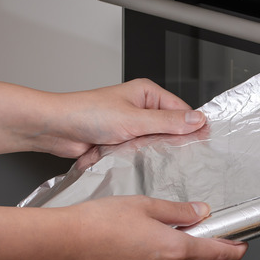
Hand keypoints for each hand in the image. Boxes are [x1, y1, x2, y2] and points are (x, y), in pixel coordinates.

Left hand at [36, 78, 206, 157]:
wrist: (55, 129)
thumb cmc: (86, 113)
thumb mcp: (133, 119)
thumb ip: (168, 122)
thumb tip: (197, 120)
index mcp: (147, 93)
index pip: (181, 110)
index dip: (192, 126)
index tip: (204, 142)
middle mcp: (141, 108)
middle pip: (170, 128)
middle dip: (173, 141)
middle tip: (183, 156)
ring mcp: (131, 126)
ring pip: (155, 143)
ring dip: (154, 152)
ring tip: (157, 159)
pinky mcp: (122, 143)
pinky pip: (141, 153)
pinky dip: (141, 160)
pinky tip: (142, 165)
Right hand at [61, 196, 246, 259]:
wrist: (65, 242)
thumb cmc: (99, 222)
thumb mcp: (146, 205)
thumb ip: (179, 211)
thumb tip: (200, 212)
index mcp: (174, 248)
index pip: (217, 254)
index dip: (233, 251)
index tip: (239, 247)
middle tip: (196, 243)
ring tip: (158, 248)